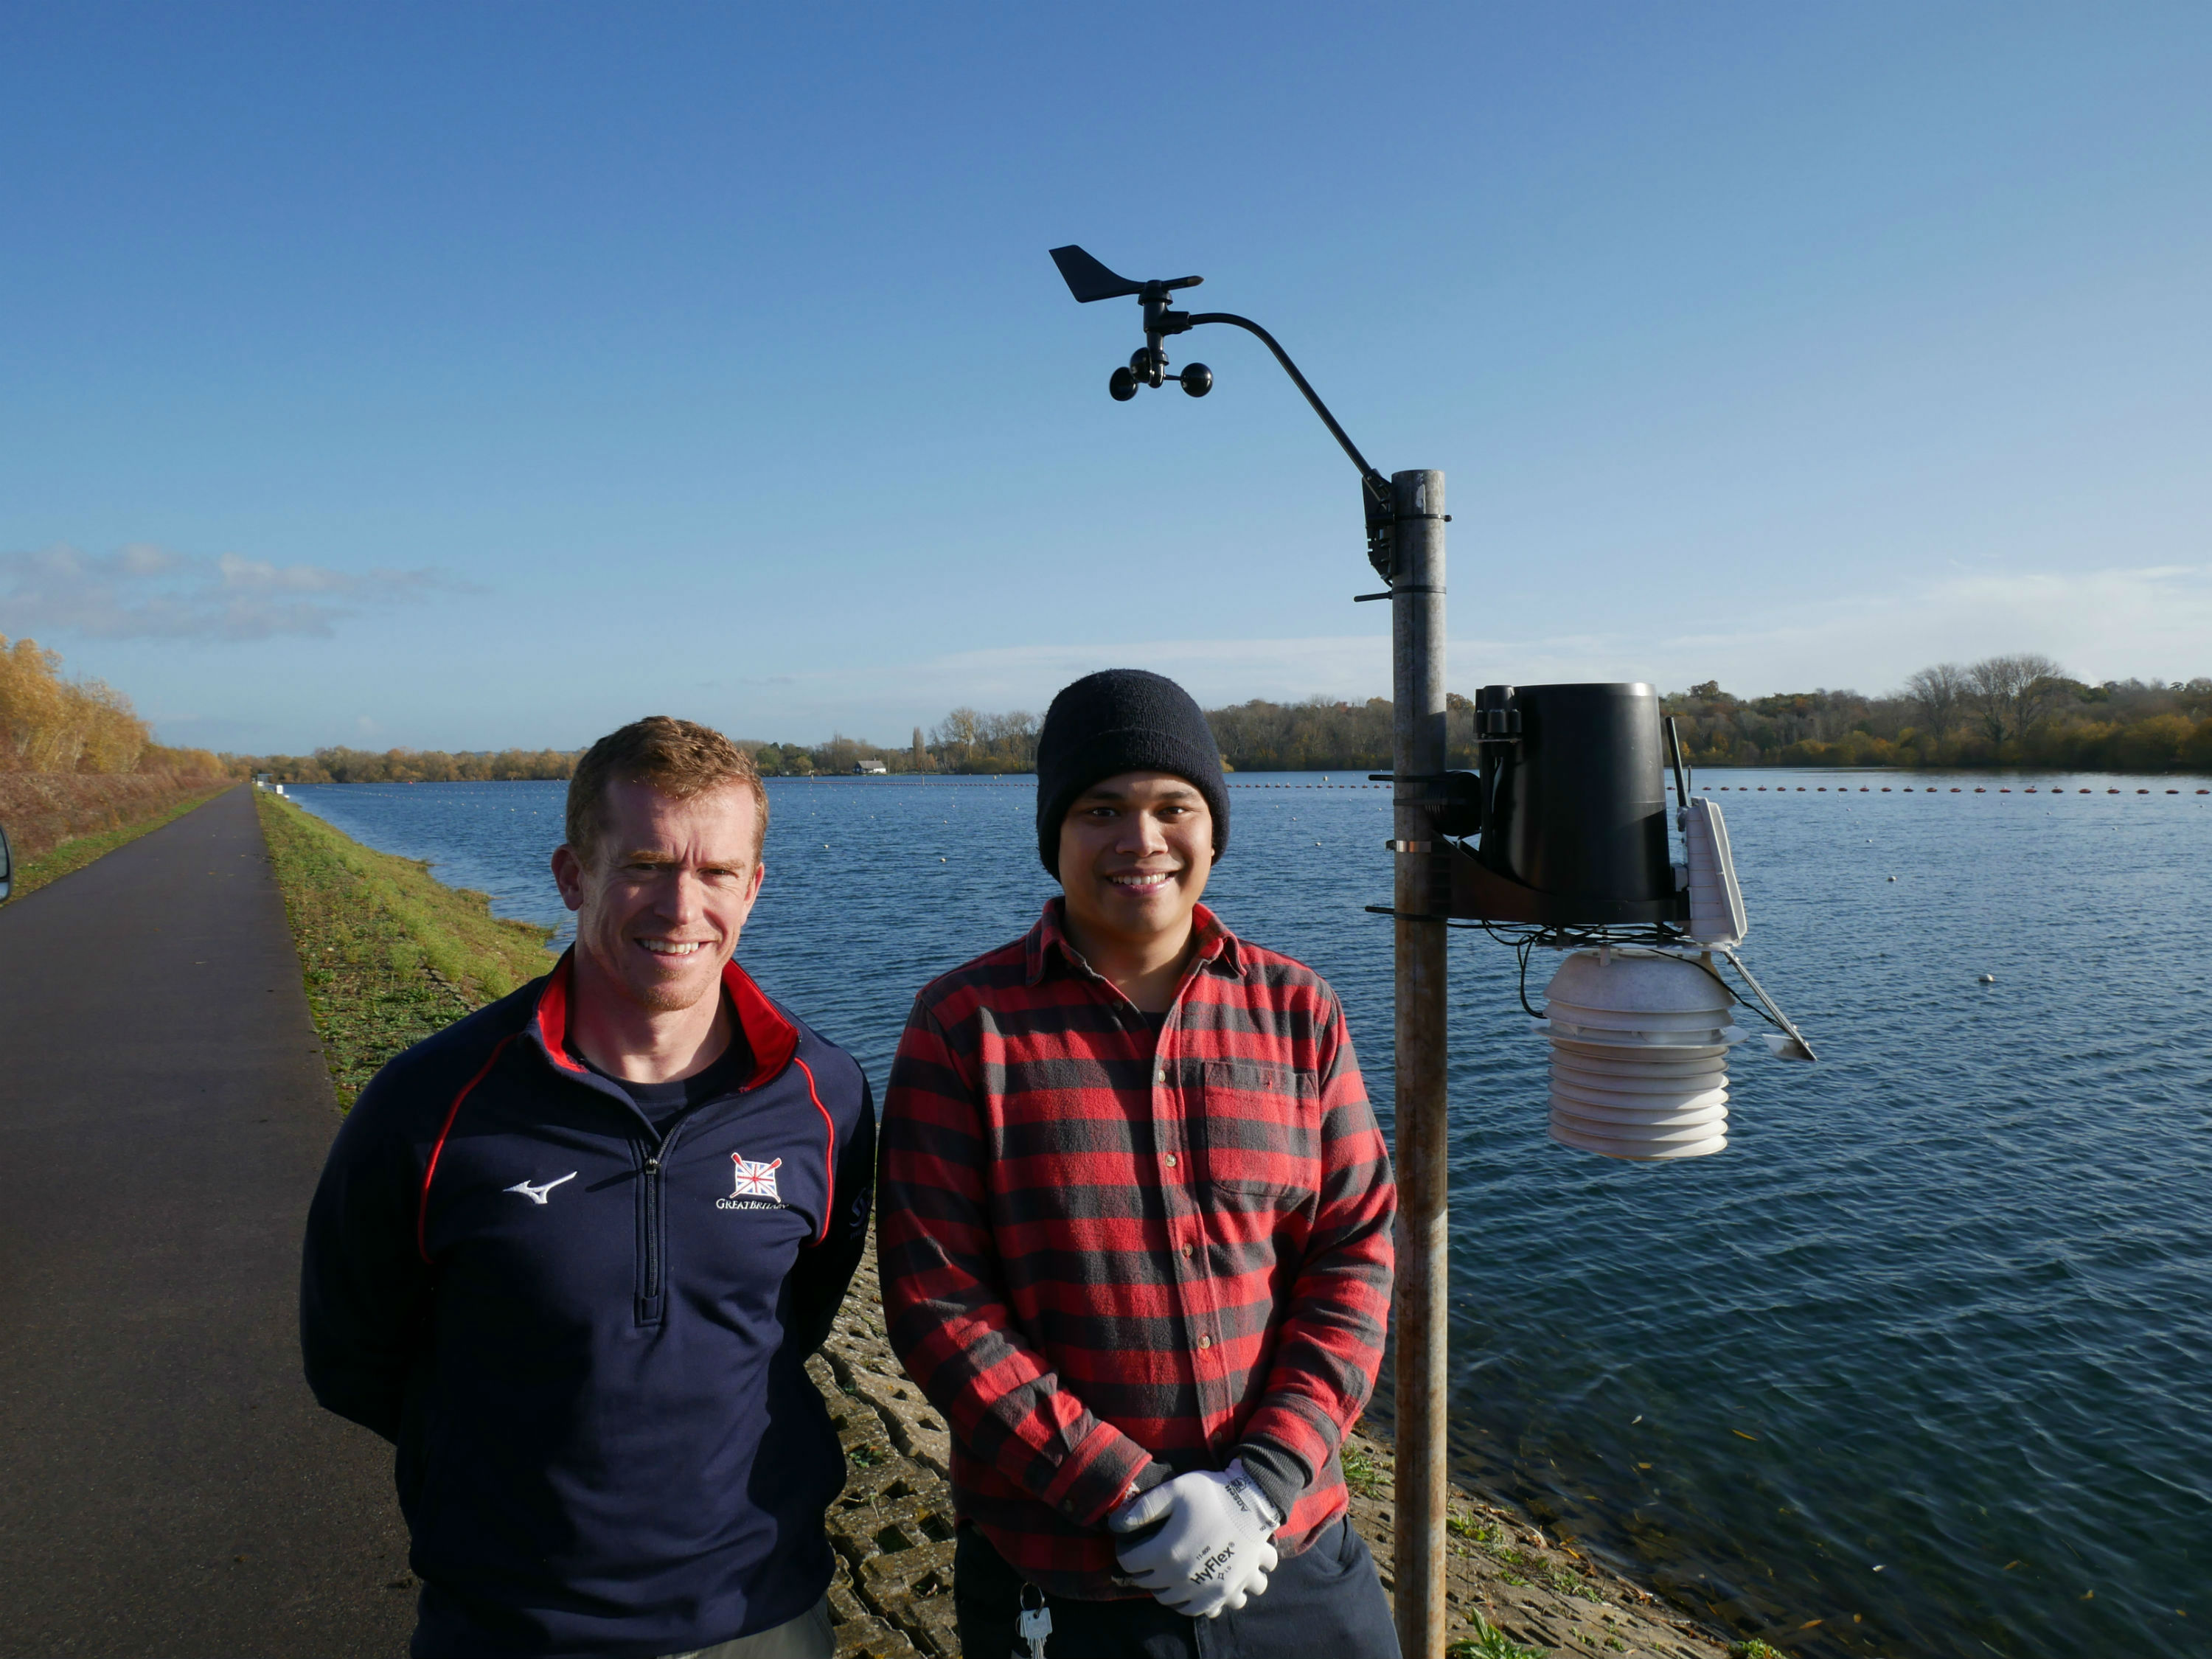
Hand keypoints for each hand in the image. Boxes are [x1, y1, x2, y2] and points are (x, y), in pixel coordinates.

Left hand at [1108, 1460, 1282, 1618]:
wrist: (1253, 1506)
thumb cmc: (1212, 1495)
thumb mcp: (1175, 1490)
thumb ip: (1143, 1508)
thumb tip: (1115, 1524)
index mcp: (1167, 1552)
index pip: (1129, 1562)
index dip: (1124, 1551)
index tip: (1127, 1543)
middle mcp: (1182, 1577)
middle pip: (1147, 1582)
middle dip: (1141, 1569)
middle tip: (1144, 1555)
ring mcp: (1203, 1589)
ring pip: (1168, 1599)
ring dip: (1160, 1587)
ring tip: (1162, 1571)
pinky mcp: (1221, 1594)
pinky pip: (1193, 1610)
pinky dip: (1183, 1602)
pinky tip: (1183, 1587)